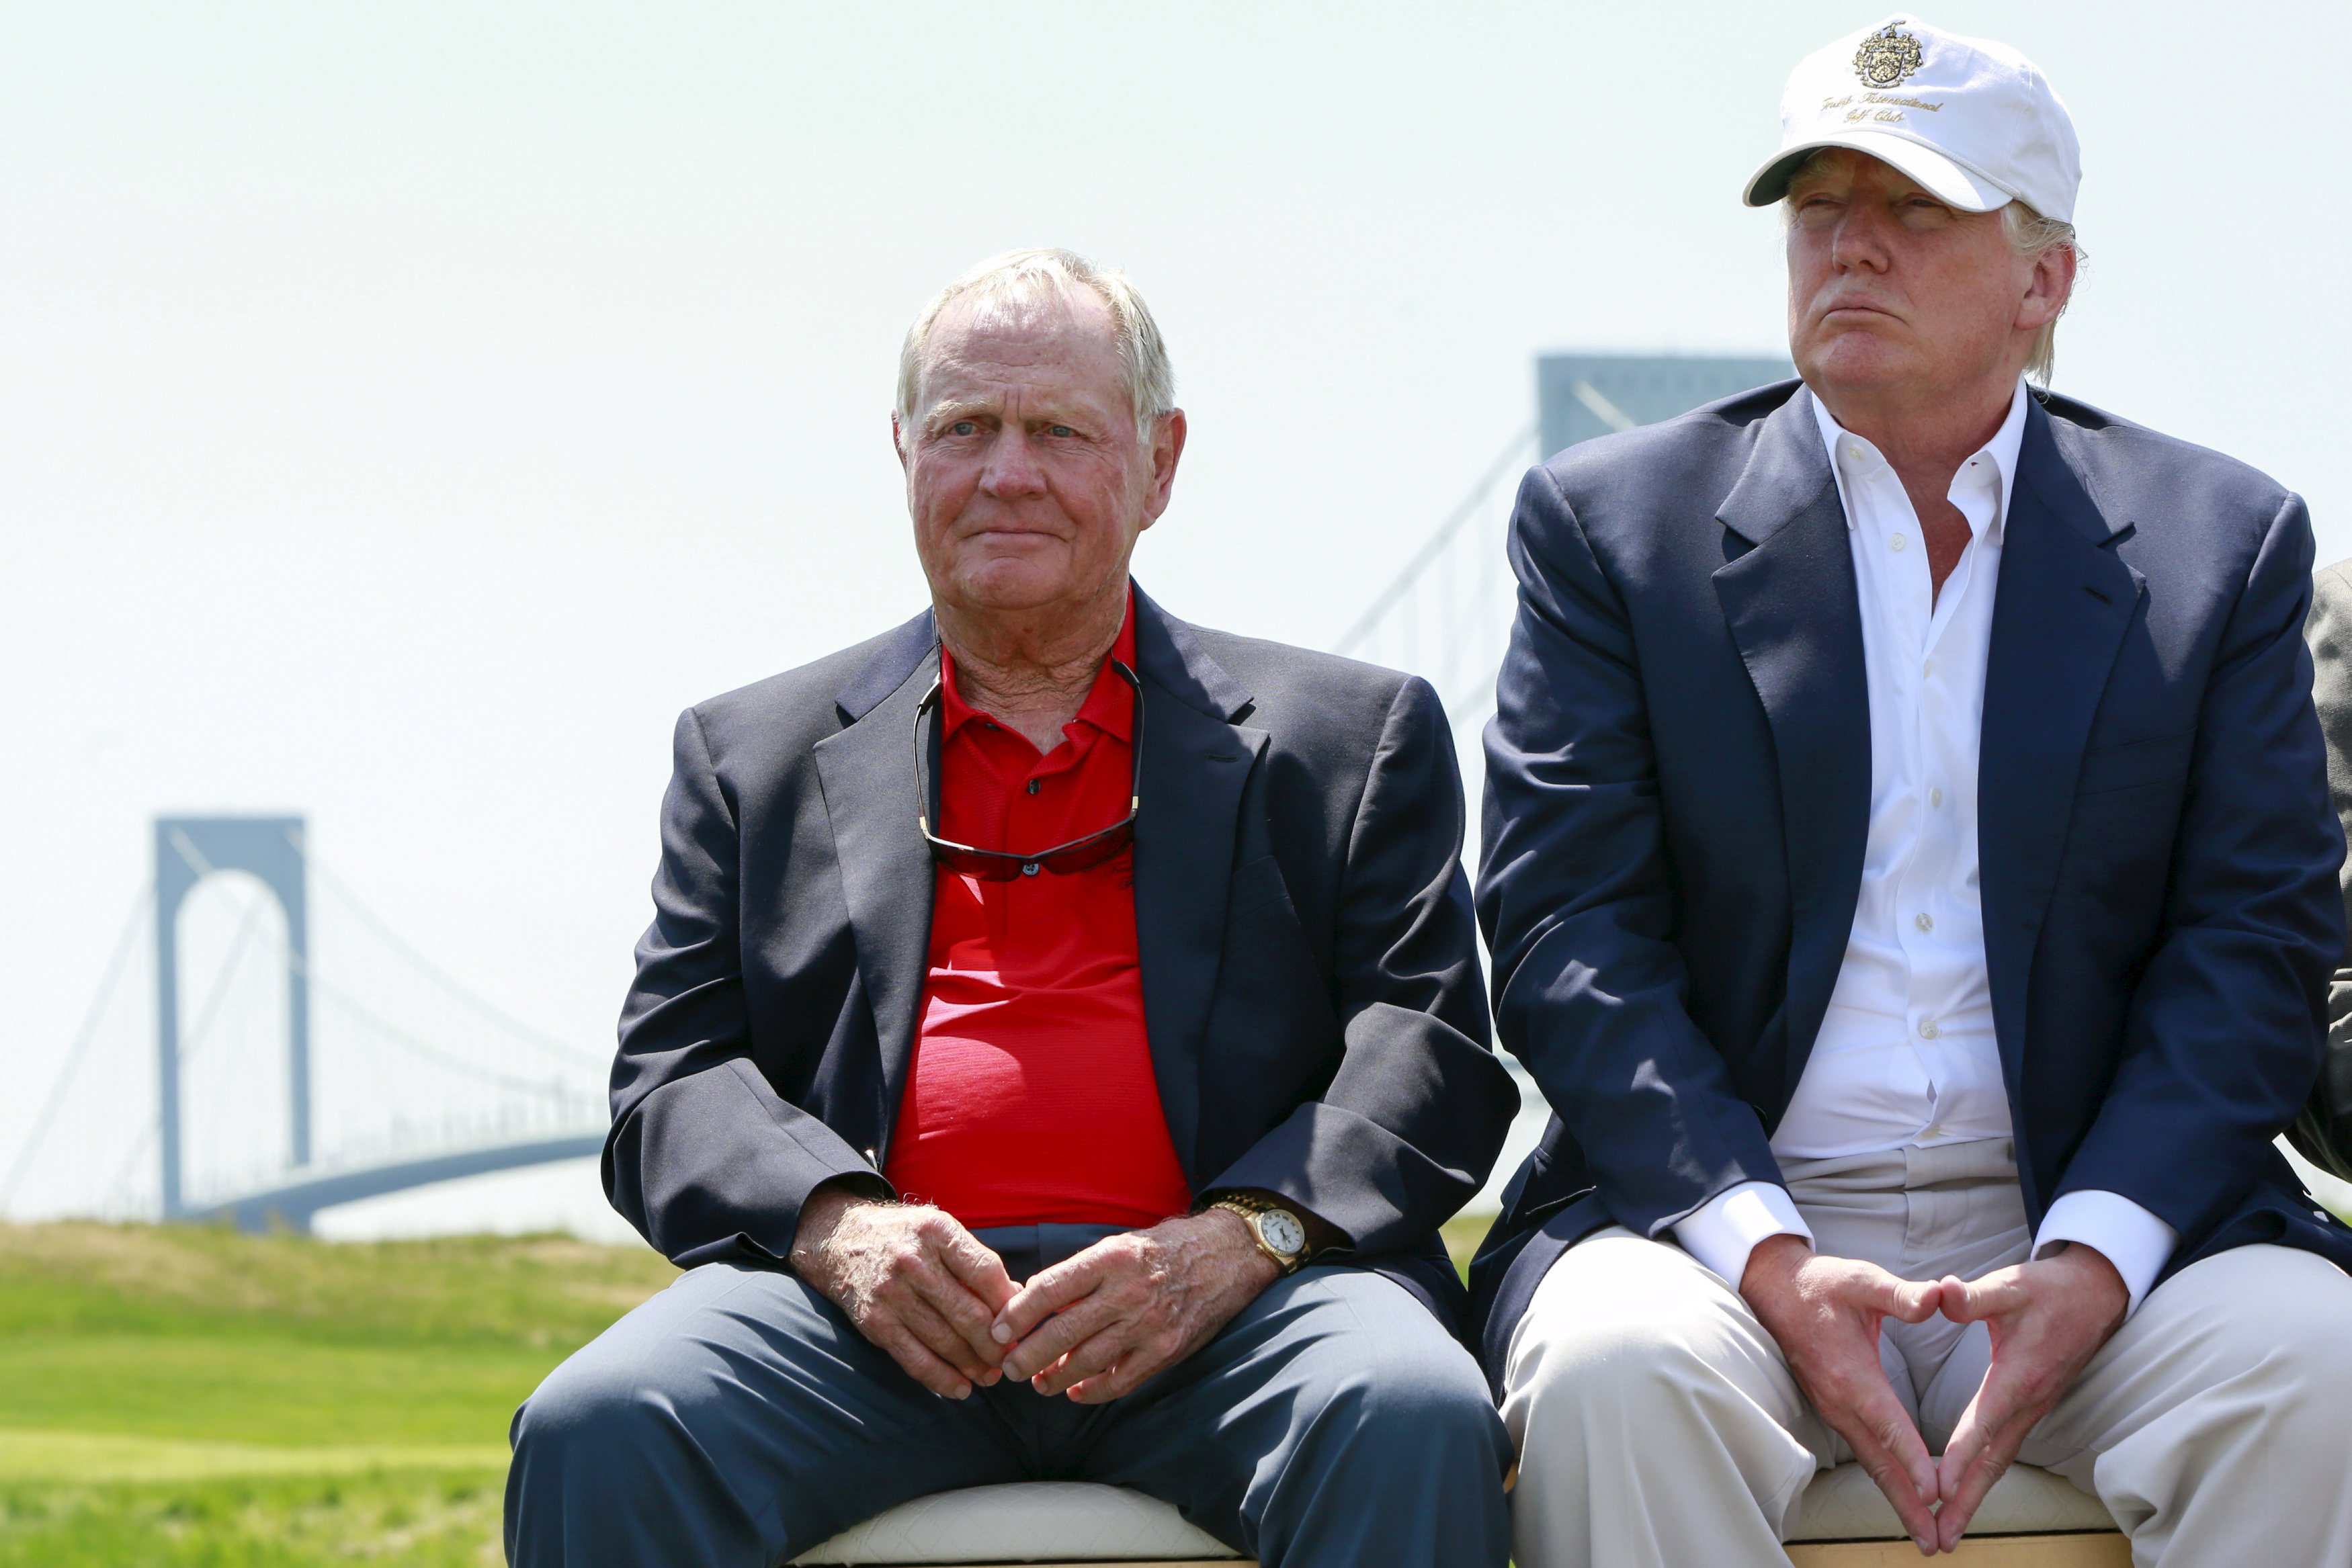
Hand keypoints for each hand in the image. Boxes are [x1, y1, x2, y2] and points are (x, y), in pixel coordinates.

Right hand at [789, 1185, 1017, 1399]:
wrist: (842, 1239)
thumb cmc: (906, 1238)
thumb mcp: (940, 1231)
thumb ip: (976, 1262)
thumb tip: (1016, 1299)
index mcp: (937, 1232)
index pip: (986, 1272)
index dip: (1010, 1304)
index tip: (1023, 1324)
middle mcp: (913, 1261)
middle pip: (969, 1313)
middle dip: (997, 1345)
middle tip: (1012, 1359)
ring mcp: (891, 1293)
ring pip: (946, 1342)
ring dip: (975, 1366)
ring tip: (991, 1376)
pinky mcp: (875, 1322)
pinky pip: (915, 1360)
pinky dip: (942, 1380)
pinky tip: (961, 1389)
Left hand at [991, 1210, 1281, 1402]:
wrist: (1226, 1256)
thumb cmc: (1163, 1249)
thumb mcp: (1118, 1245)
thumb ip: (1080, 1273)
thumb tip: (1031, 1301)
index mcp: (1110, 1258)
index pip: (1050, 1289)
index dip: (1018, 1314)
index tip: (998, 1330)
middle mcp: (1128, 1291)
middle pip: (1062, 1332)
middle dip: (1027, 1355)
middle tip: (1009, 1367)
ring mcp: (1149, 1324)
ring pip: (1087, 1362)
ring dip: (1054, 1377)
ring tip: (1037, 1382)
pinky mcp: (1167, 1350)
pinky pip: (1120, 1380)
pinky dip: (1092, 1391)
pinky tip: (1076, 1391)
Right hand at [1741, 1235, 1945, 1554]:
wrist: (1776, 1289)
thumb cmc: (1823, 1284)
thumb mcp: (1862, 1280)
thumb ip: (1902, 1294)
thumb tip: (1941, 1296)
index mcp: (1851, 1372)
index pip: (1887, 1422)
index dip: (1912, 1457)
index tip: (1935, 1491)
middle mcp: (1840, 1400)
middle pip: (1878, 1461)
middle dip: (1907, 1502)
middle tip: (1933, 1541)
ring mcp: (1834, 1408)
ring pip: (1871, 1461)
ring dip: (1898, 1498)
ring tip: (1924, 1532)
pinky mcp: (1834, 1408)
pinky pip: (1864, 1451)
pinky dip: (1886, 1477)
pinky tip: (1903, 1493)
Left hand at [1930, 1245, 2126, 1550]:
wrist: (2094, 1295)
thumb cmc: (2048, 1291)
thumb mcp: (2010, 1285)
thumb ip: (1973, 1296)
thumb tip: (1940, 1293)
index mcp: (2018, 1375)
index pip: (1984, 1421)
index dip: (1960, 1453)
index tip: (1938, 1485)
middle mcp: (2027, 1401)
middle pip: (1993, 1460)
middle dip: (1966, 1499)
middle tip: (1942, 1538)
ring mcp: (2032, 1409)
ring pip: (2000, 1460)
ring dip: (1974, 1495)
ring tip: (1949, 1530)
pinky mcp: (2032, 1408)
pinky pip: (2004, 1449)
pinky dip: (1984, 1474)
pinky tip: (1966, 1491)